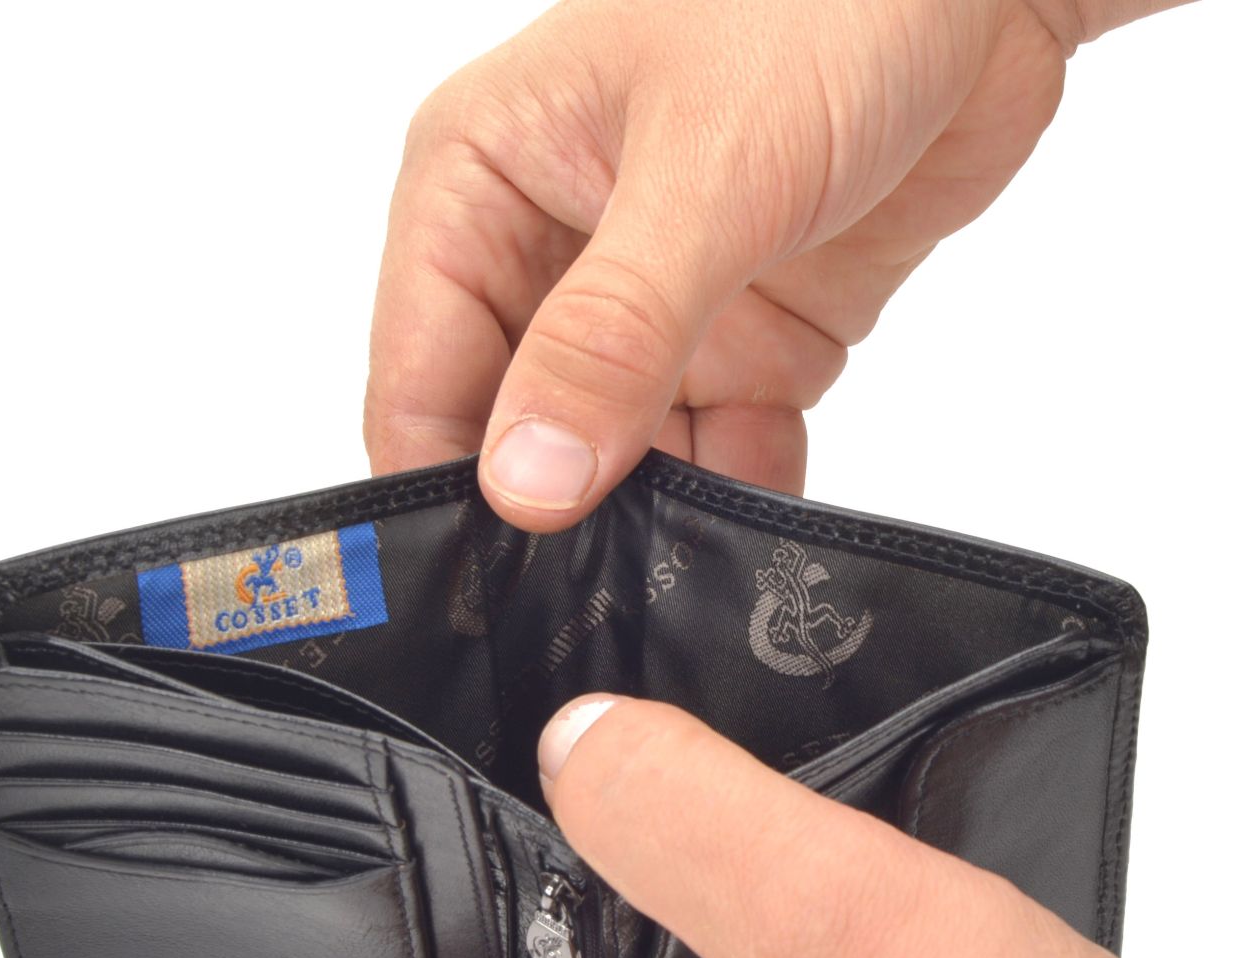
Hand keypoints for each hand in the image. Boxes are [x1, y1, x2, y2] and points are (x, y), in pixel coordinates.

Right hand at [363, 0, 1185, 526]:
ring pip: (614, 459)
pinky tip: (752, 544)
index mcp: (482, 183)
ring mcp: (647, 310)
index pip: (419, 374)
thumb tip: (529, 476)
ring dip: (647, 521)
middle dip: (550, 514)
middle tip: (584, 601)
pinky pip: (717, 451)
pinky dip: (735, 499)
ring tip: (670, 589)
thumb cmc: (833, 0)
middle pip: (511, 432)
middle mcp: (550, 254)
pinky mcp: (738, 343)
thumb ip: (612, 337)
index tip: (491, 579)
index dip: (447, 484)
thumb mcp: (705, 171)